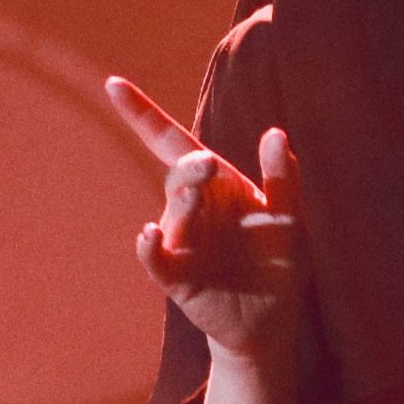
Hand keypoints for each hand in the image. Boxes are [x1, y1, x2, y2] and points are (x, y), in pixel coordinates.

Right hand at [106, 78, 301, 357]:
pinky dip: (149, 247)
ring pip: (173, 215)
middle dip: (190, 169)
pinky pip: (156, 259)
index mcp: (217, 184)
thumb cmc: (279, 262)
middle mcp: (193, 208)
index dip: (142, 114)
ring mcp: (182, 241)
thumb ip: (284, 178)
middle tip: (208, 166)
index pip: (173, 142)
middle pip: (179, 175)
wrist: (275, 320)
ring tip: (196, 193)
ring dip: (183, 204)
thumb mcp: (289, 217)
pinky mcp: (177, 277)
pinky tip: (149, 235)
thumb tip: (274, 132)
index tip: (113, 83)